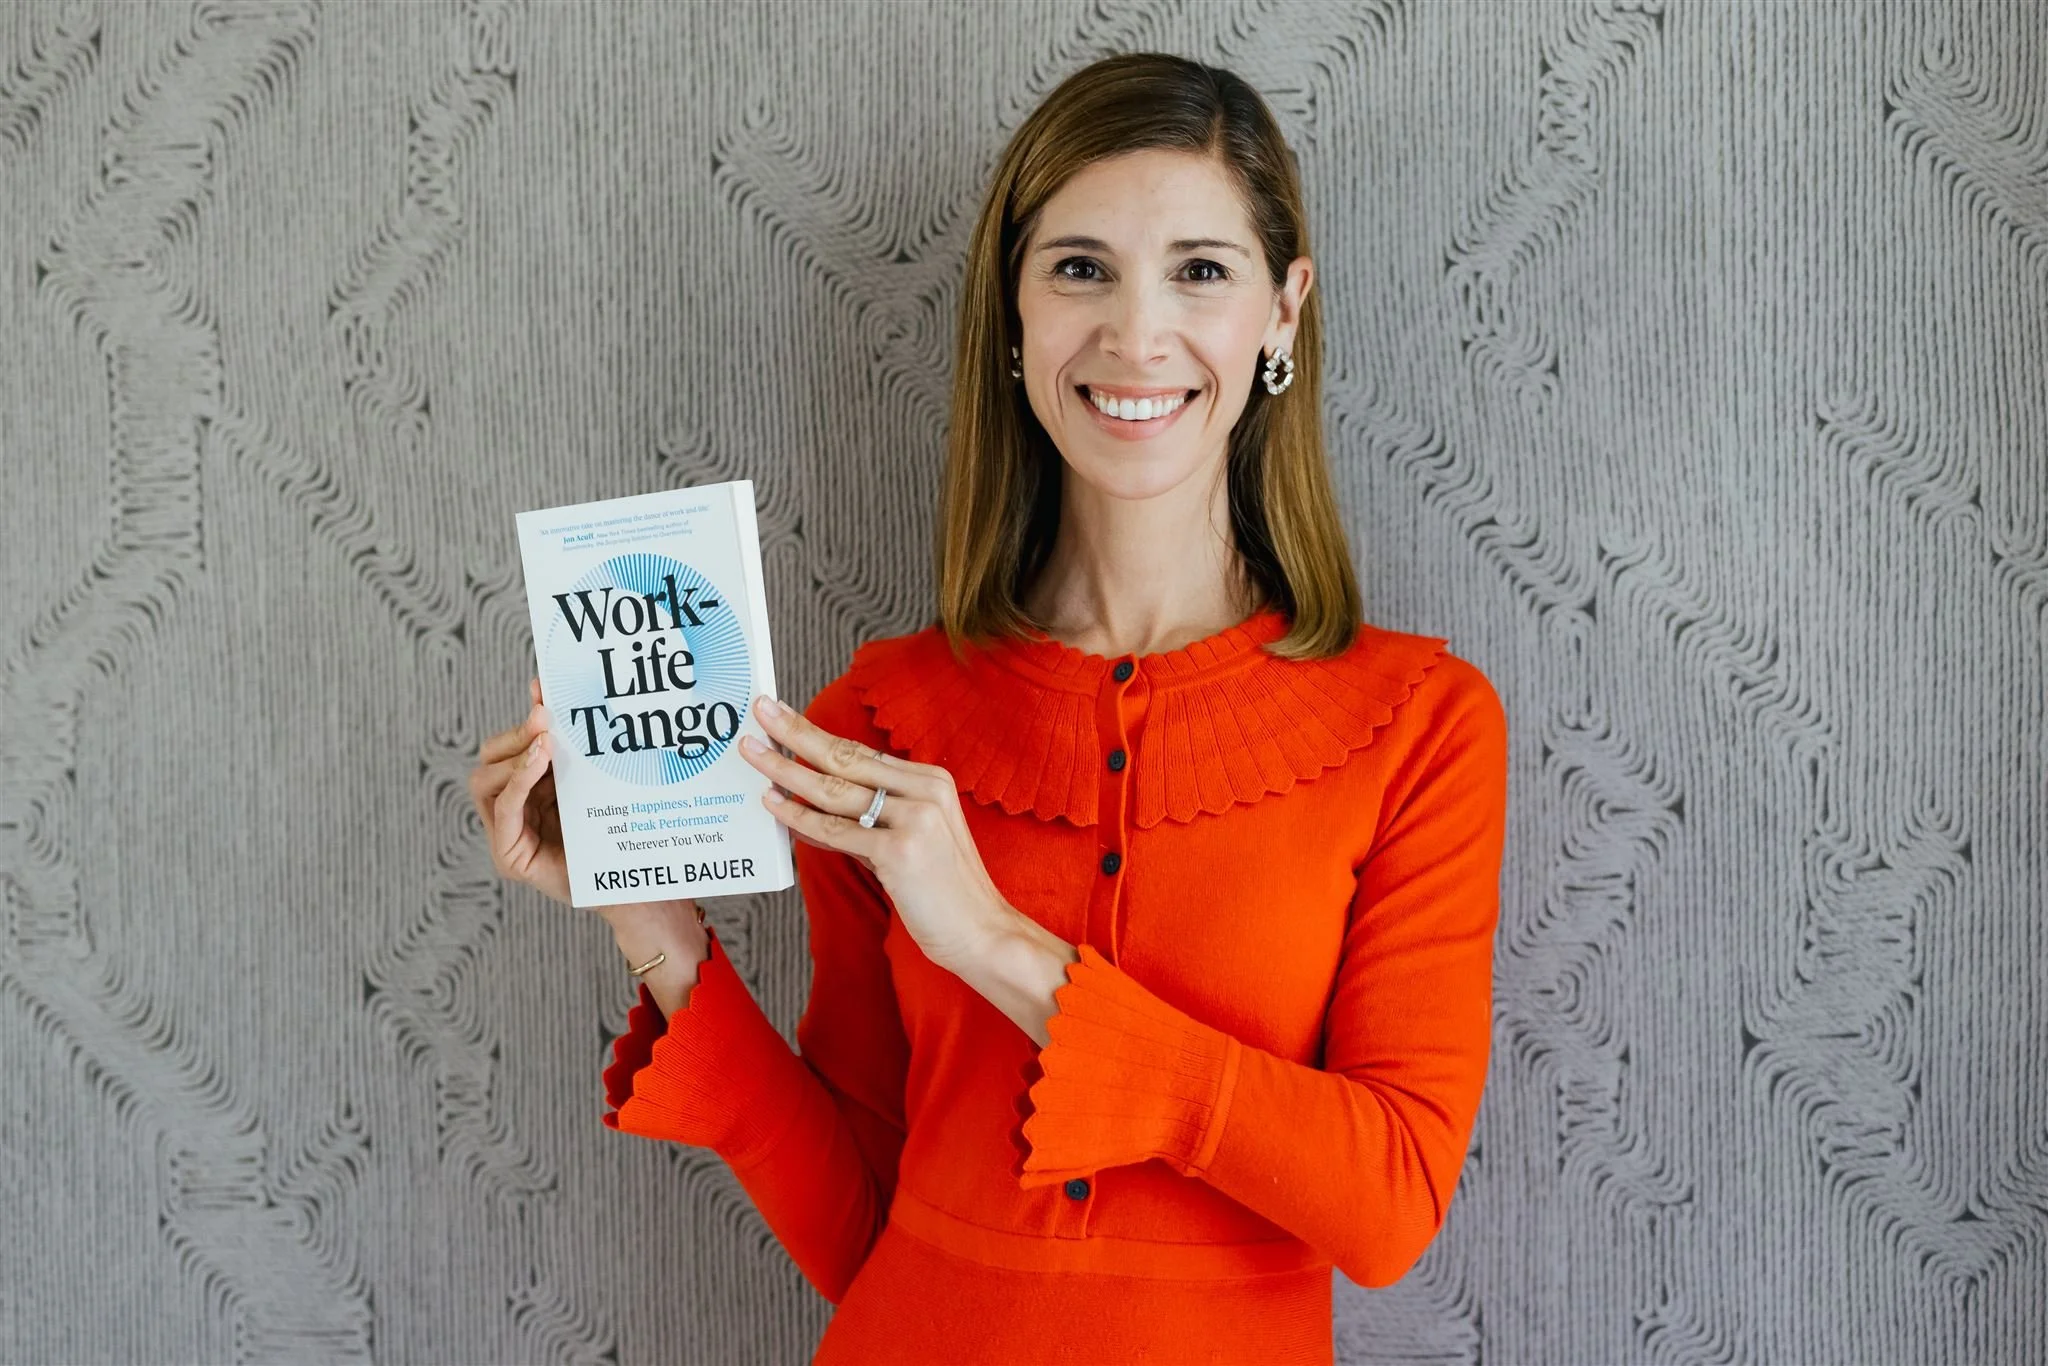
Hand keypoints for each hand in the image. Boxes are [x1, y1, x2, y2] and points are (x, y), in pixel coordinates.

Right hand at [469, 676, 701, 937]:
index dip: (523, 718)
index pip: (509, 746)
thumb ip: (575, 746)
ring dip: (514, 756)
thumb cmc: (617, 832)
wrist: (635, 886)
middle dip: (515, 734)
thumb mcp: (593, 780)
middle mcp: (514, 808)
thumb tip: (552, 695)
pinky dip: (517, 781)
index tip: (543, 690)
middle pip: (490, 759)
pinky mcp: (510, 855)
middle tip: (544, 718)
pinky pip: (504, 810)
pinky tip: (538, 761)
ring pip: (485, 780)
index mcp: (531, 788)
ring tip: (545, 741)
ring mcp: (508, 832)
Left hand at [739, 693, 1012, 971]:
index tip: (784, 715)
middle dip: (796, 732)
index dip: (818, 733)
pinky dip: (800, 817)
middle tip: (761, 710)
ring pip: (834, 790)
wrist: (982, 932)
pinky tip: (774, 803)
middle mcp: (925, 790)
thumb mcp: (910, 839)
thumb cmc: (943, 891)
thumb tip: (809, 805)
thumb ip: (867, 819)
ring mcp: (915, 818)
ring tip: (752, 752)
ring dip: (786, 769)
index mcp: (931, 780)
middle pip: (845, 756)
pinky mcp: (900, 851)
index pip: (860, 752)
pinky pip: (837, 831)